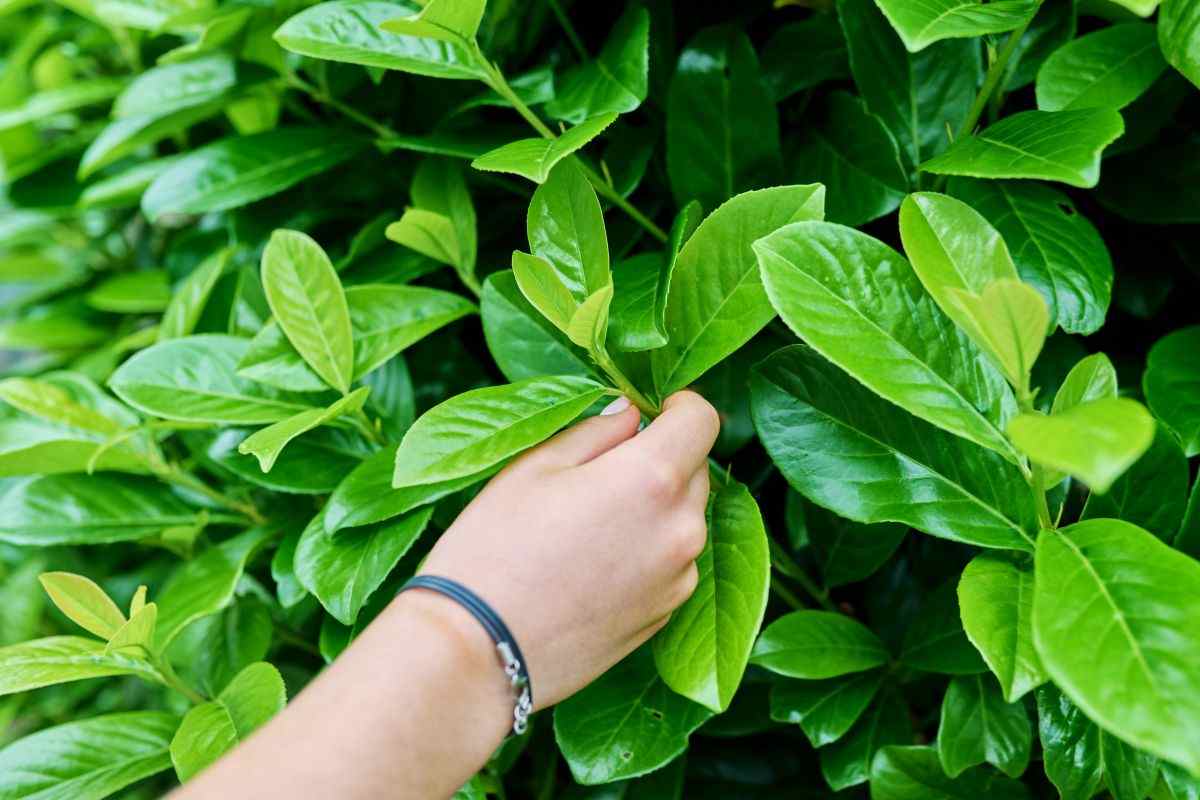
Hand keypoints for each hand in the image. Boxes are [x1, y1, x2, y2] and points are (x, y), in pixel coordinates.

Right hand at [405, 389, 720, 708]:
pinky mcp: (666, 615)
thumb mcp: (533, 467)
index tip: (652, 410)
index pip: (702, 419)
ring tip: (590, 526)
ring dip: (655, 508)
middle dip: (660, 458)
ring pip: (684, 519)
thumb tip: (630, 413)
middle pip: (695, 470)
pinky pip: (673, 563)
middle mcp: (681, 528)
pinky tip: (594, 565)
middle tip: (600, 472)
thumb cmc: (493, 549)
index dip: (678, 406)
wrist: (479, 652)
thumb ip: (594, 430)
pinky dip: (649, 551)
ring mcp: (679, 577)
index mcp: (651, 478)